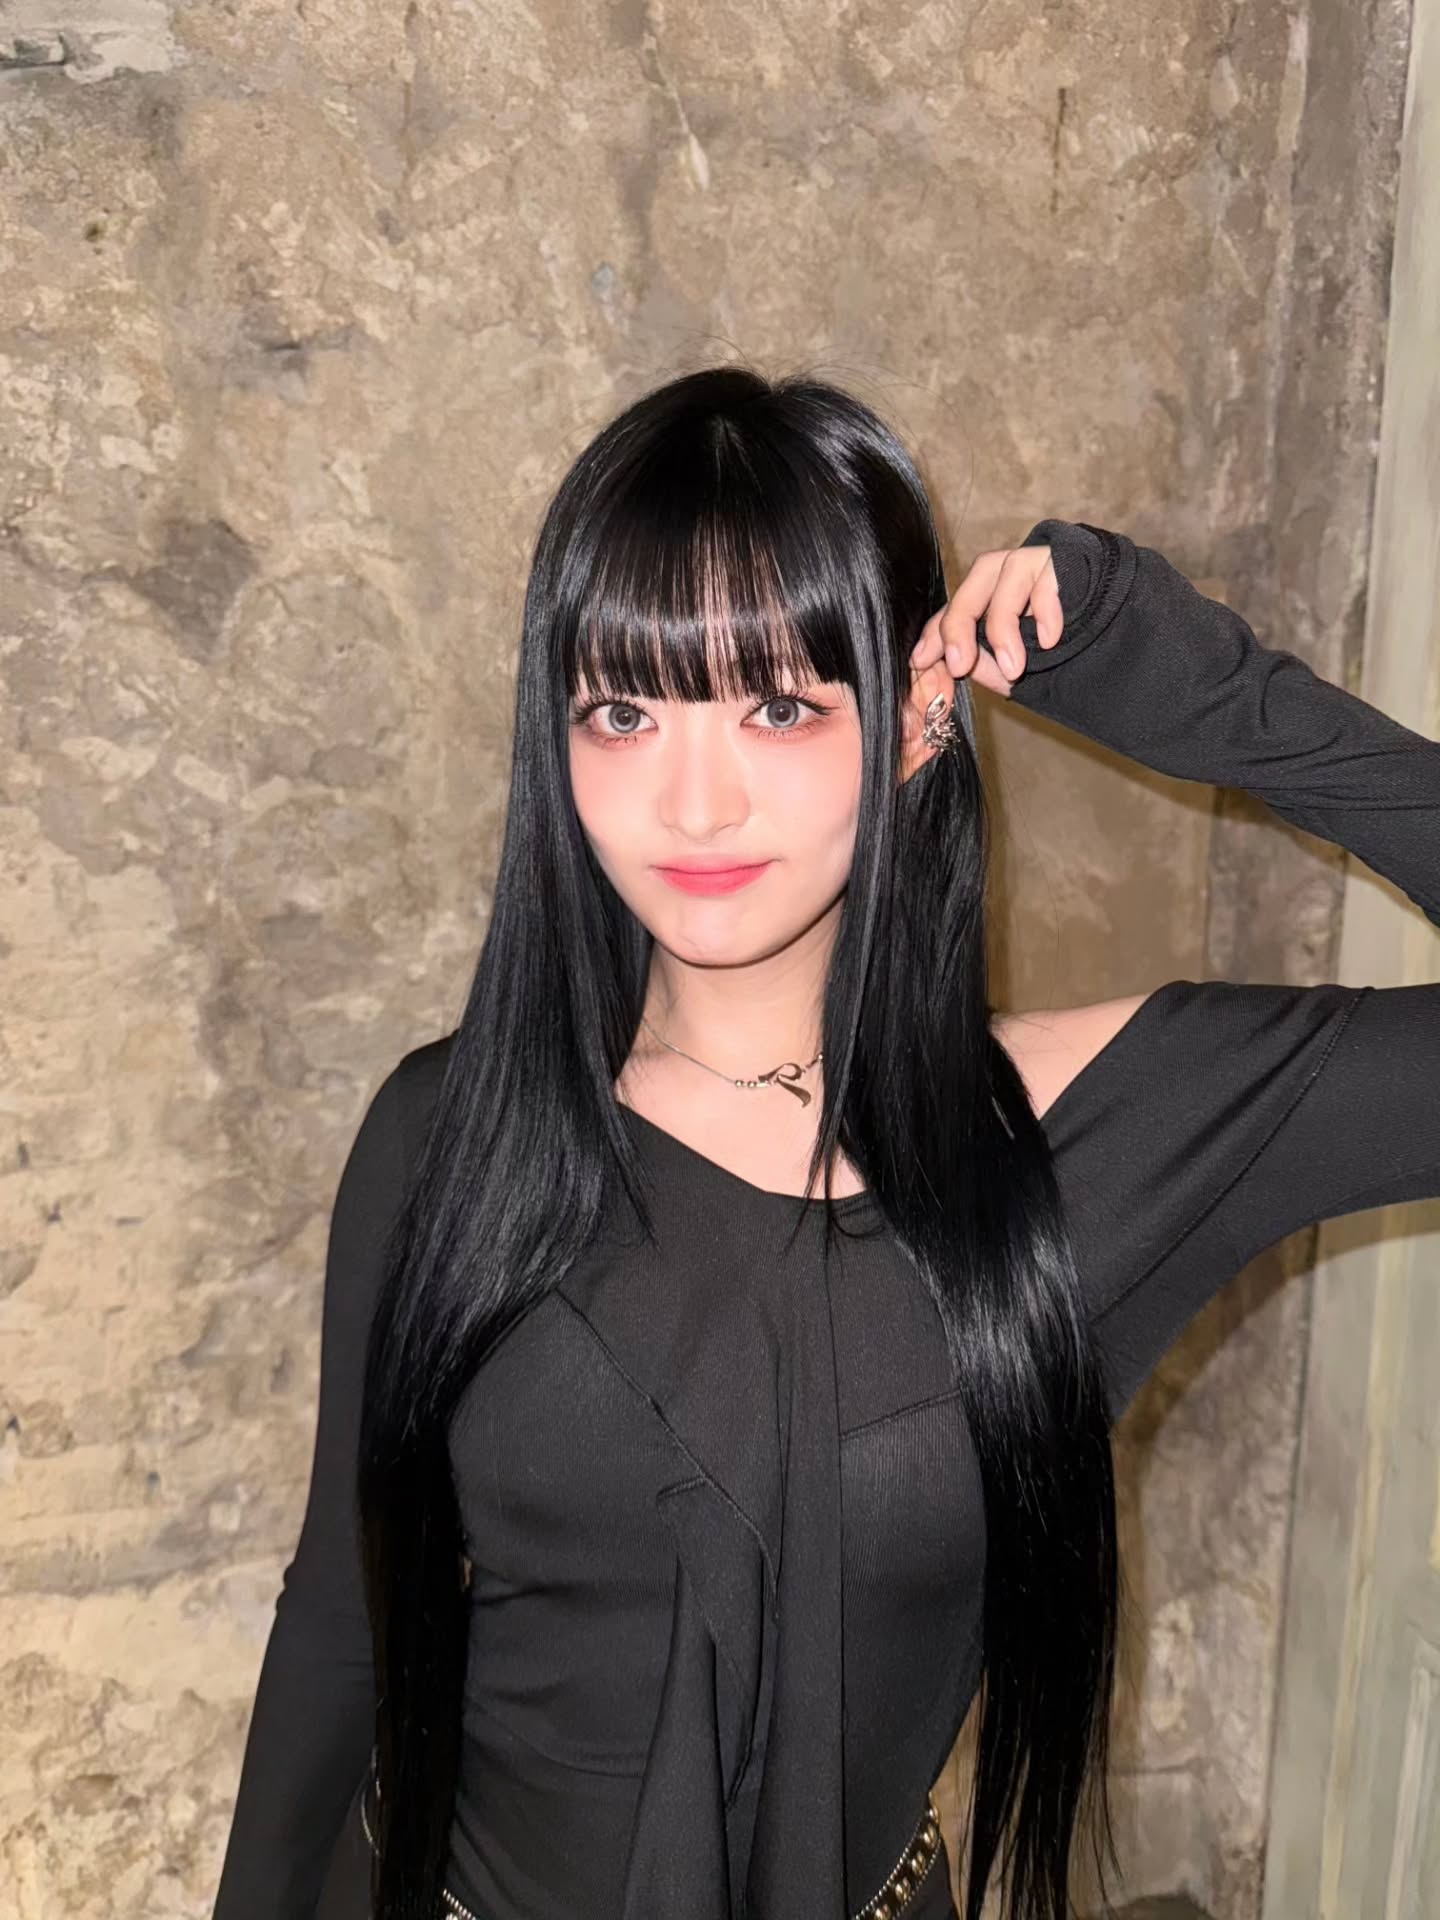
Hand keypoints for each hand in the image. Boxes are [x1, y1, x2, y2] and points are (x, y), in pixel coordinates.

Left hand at [898, 543, 1064, 780]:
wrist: (1117, 635)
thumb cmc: (1061, 649)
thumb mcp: (1013, 663)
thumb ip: (983, 662)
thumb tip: (952, 664)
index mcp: (992, 591)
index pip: (956, 605)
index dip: (937, 632)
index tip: (921, 660)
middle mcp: (1011, 570)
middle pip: (975, 581)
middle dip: (960, 624)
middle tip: (959, 664)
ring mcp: (1039, 560)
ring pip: (1008, 575)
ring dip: (1004, 626)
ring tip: (1013, 667)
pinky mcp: (1068, 559)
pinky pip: (1049, 578)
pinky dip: (1046, 612)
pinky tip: (1049, 640)